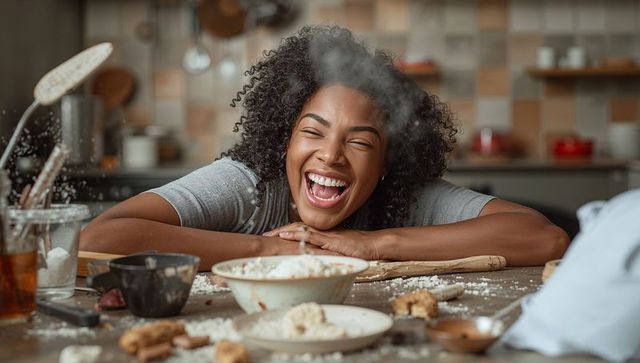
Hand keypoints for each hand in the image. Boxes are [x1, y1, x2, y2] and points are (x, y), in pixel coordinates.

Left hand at [263, 223, 380, 259]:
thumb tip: (319, 260)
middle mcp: (324, 232)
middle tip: (266, 235)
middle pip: (298, 228)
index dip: (288, 232)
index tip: (274, 235)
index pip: (302, 230)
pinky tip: (286, 236)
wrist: (375, 245)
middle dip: (281, 230)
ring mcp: (327, 235)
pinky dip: (296, 236)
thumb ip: (330, 253)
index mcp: (325, 234)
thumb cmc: (361, 250)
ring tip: (271, 235)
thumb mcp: (341, 252)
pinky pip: (311, 237)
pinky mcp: (331, 240)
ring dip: (284, 231)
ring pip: (301, 230)